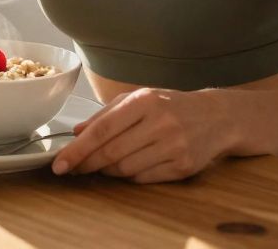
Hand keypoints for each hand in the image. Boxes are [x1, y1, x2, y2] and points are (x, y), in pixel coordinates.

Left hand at [51, 88, 231, 183]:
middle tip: (74, 169)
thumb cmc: (171, 106)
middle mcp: (160, 122)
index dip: (77, 149)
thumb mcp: (140, 98)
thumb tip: (76, 132)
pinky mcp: (183, 166)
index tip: (60, 164)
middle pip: (111, 152)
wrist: (217, 117)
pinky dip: (131, 176)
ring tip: (106, 163)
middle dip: (87, 164)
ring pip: (126, 169)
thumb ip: (106, 114)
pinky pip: (144, 179)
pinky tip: (131, 166)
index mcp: (145, 101)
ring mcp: (174, 146)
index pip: (102, 130)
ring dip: (109, 170)